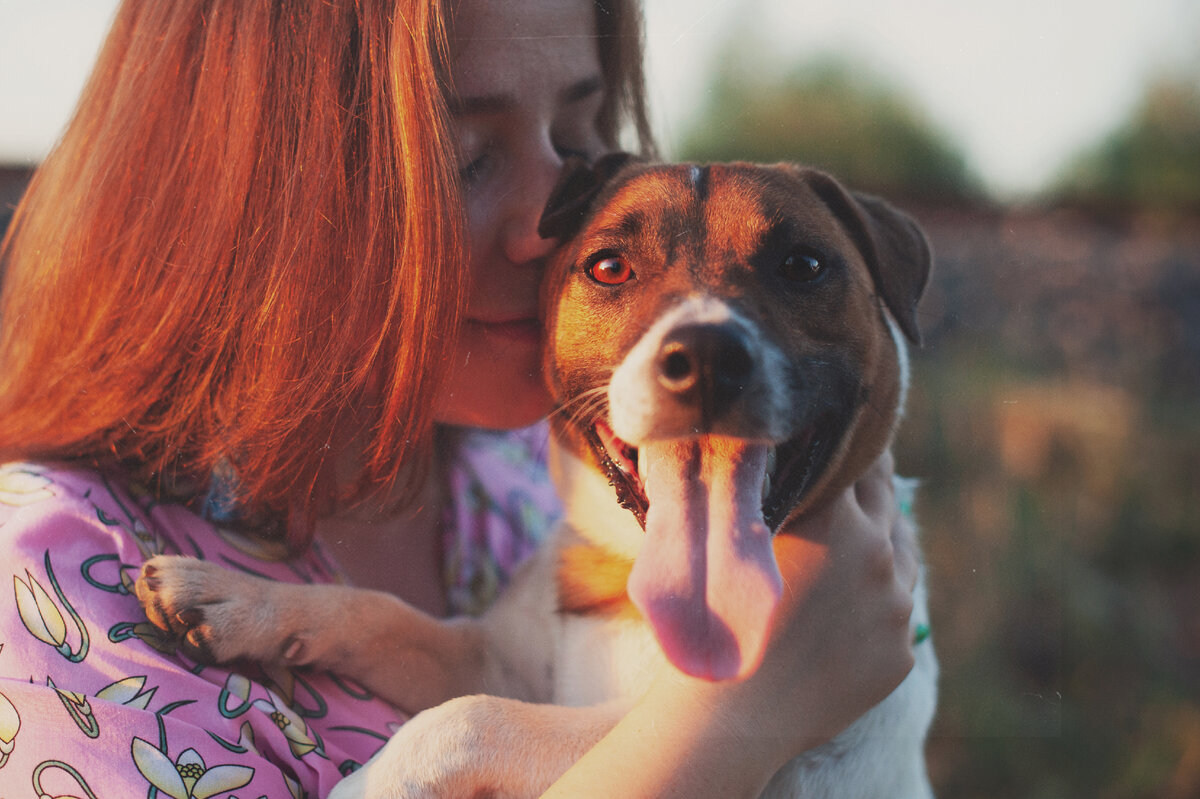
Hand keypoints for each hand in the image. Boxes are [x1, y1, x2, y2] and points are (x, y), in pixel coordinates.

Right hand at [540, 452, 922, 798]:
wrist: (730, 712)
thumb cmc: (714, 615)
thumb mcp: (741, 537)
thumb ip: (778, 492)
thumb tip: (789, 454)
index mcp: (837, 518)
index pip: (861, 457)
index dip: (848, 443)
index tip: (841, 433)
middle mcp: (876, 554)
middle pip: (885, 497)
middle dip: (867, 484)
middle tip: (850, 471)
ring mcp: (894, 606)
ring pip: (901, 550)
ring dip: (879, 539)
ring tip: (854, 538)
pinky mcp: (899, 651)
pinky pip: (894, 609)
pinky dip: (875, 600)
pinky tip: (845, 603)